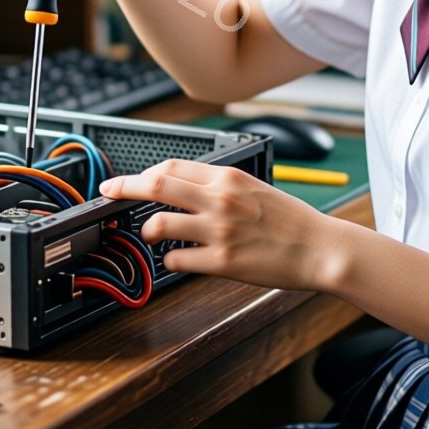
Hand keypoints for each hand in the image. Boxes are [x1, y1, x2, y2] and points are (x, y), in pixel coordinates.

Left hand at [99, 159, 346, 293]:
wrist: (321, 248)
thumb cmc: (291, 220)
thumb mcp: (255, 187)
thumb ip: (220, 184)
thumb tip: (184, 185)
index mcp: (228, 177)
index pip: (172, 166)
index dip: (141, 174)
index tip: (124, 181)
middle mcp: (220, 200)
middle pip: (157, 185)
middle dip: (124, 188)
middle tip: (108, 194)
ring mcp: (220, 231)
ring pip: (159, 224)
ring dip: (147, 230)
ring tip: (151, 235)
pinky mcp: (222, 262)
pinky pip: (177, 260)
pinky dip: (171, 260)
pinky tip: (180, 259)